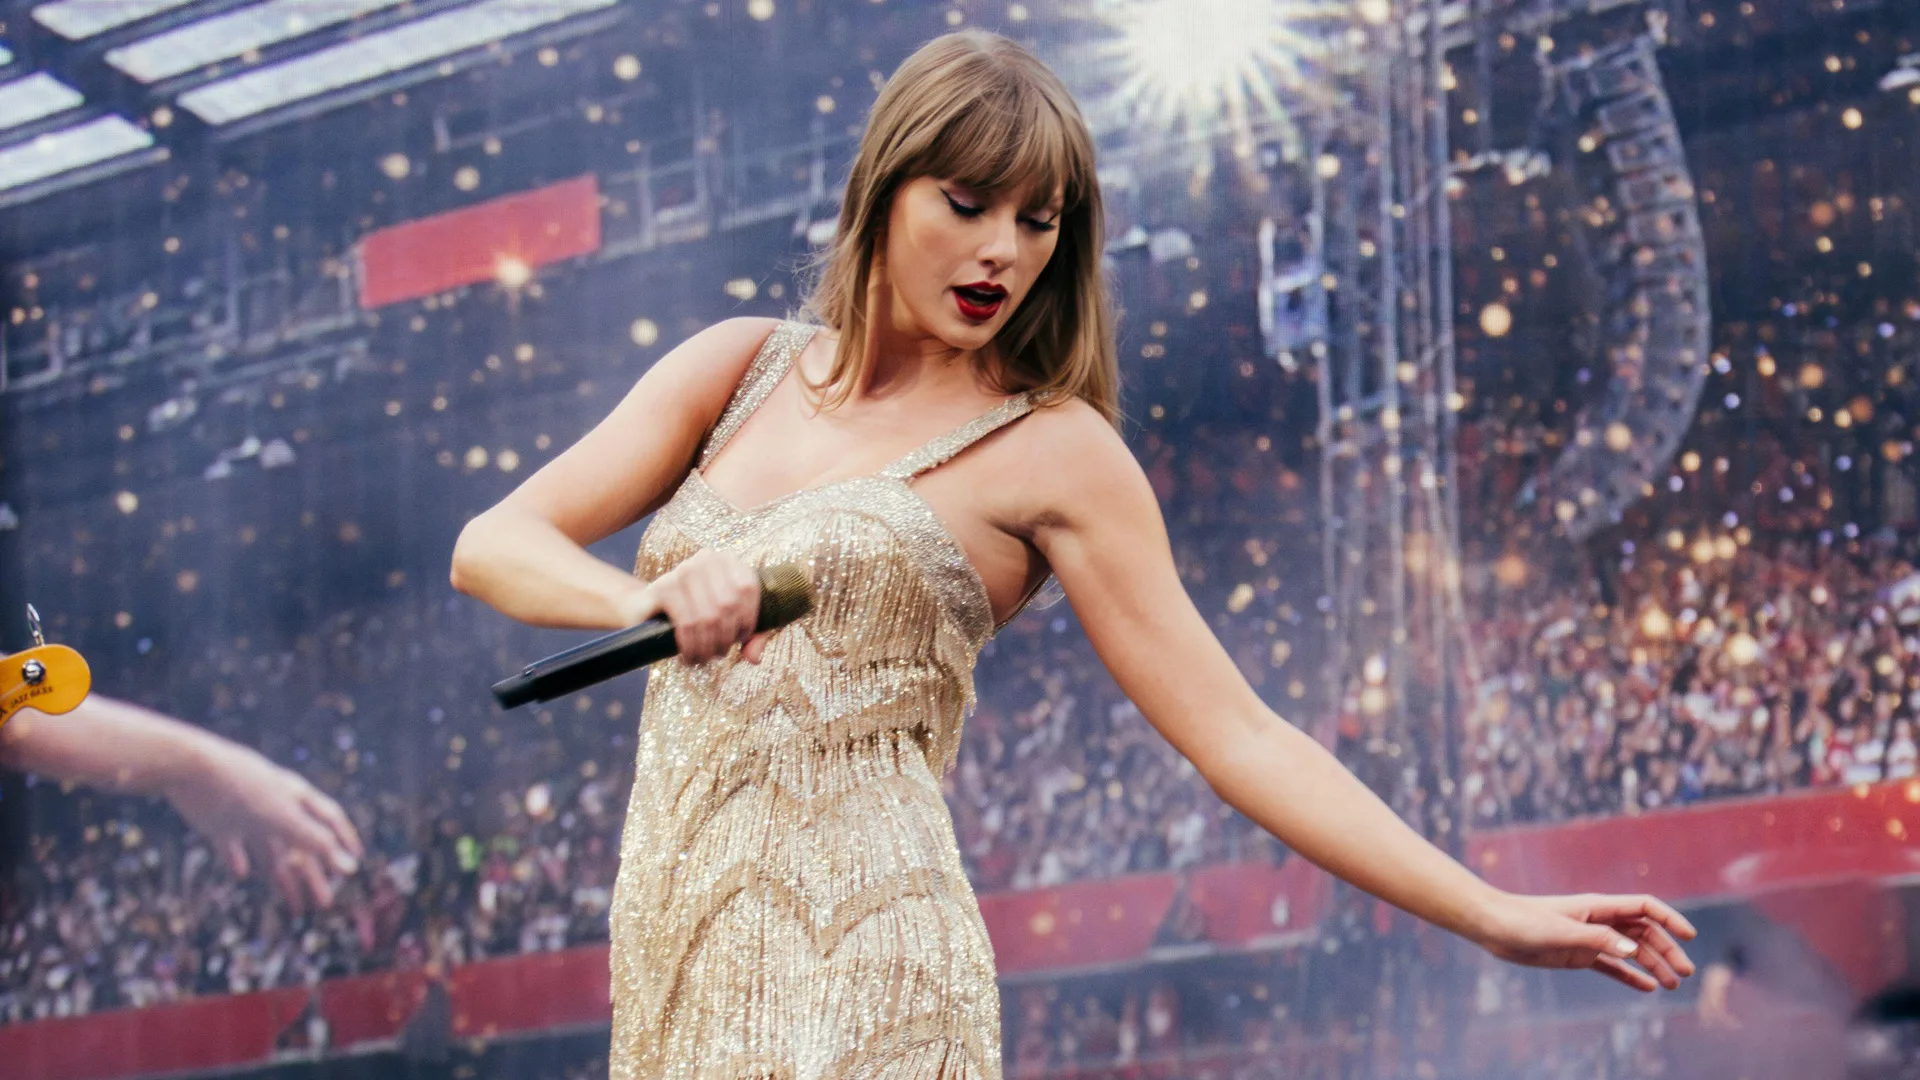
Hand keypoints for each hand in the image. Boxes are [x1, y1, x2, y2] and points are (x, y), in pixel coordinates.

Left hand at [162, 735, 364, 911]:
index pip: (328, 821)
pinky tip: (241, 874)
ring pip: (273, 852)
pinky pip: (234, 847)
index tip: (355, 864)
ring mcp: (247, 816)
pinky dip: (238, 861)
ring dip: (284, 878)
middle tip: (326, 903)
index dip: (344, 842)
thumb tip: (350, 867)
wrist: (192, 770)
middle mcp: (276, 807)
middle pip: (302, 846)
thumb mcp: (286, 819)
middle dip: (315, 875)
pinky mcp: (220, 823)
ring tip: (295, 907)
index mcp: (297, 799)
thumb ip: (316, 843)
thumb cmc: (246, 790)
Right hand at [622, 548, 772, 663]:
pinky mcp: (663, 588)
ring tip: (703, 658)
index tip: (738, 639)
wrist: (646, 609)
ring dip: (707, 647)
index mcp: (727, 560)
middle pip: (727, 605)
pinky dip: (690, 646)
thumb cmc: (693, 615)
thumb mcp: (727, 623)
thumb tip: (755, 657)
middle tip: (717, 654)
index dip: (748, 619)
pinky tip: (688, 656)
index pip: (748, 588)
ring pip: (708, 617)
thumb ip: (749, 636)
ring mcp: (682, 571)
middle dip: (725, 638)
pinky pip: (686, 623)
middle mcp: (705, 559)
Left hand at [1471, 892, 1697, 991]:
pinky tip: (1647, 987)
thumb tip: (1633, 950)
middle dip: (1666, 950)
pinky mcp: (1578, 954)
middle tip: (1685, 973)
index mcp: (1598, 907)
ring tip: (1672, 985)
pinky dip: (1630, 976)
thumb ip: (1597, 940)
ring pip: (1631, 951)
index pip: (1644, 908)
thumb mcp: (1561, 932)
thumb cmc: (1524, 922)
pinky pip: (1611, 966)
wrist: (1494, 927)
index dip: (1669, 919)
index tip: (1689, 936)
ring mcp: (1590, 938)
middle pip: (1643, 932)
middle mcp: (1599, 921)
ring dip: (1653, 965)